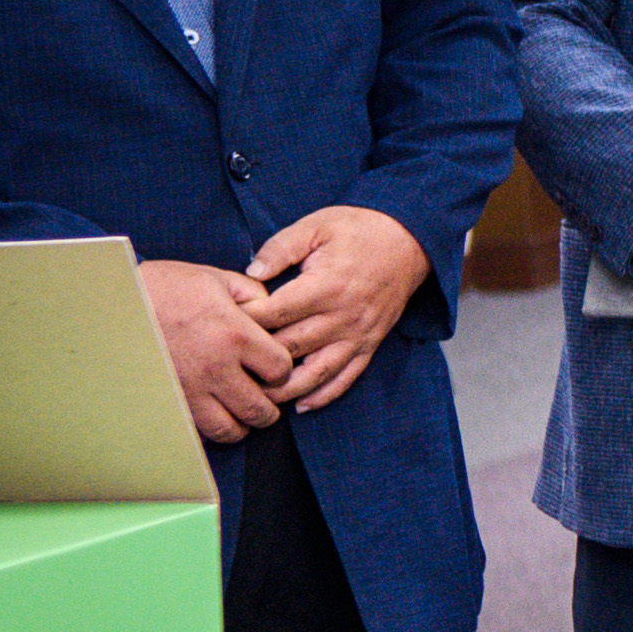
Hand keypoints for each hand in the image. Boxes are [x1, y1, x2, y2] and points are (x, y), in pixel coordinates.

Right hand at [139, 256, 294, 442]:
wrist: (114, 302)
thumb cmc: (166, 286)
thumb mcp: (216, 278)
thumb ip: (253, 294)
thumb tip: (273, 309)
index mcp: (234, 335)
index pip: (280, 371)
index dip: (282, 370)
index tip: (272, 366)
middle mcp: (215, 368)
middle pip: (260, 410)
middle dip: (268, 407)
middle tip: (263, 397)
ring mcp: (188, 389)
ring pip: (229, 430)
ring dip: (240, 424)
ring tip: (238, 410)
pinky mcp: (165, 401)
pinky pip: (195, 432)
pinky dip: (208, 429)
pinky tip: (209, 412)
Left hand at [243, 203, 430, 409]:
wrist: (410, 240)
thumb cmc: (359, 230)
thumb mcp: (317, 226)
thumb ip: (280, 248)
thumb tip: (249, 274)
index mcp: (326, 285)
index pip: (275, 313)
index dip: (245, 321)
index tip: (221, 324)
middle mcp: (343, 316)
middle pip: (289, 348)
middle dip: (255, 360)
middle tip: (225, 367)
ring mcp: (358, 334)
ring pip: (316, 373)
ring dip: (285, 389)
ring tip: (256, 398)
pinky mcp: (370, 344)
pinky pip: (347, 378)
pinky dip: (324, 396)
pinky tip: (300, 405)